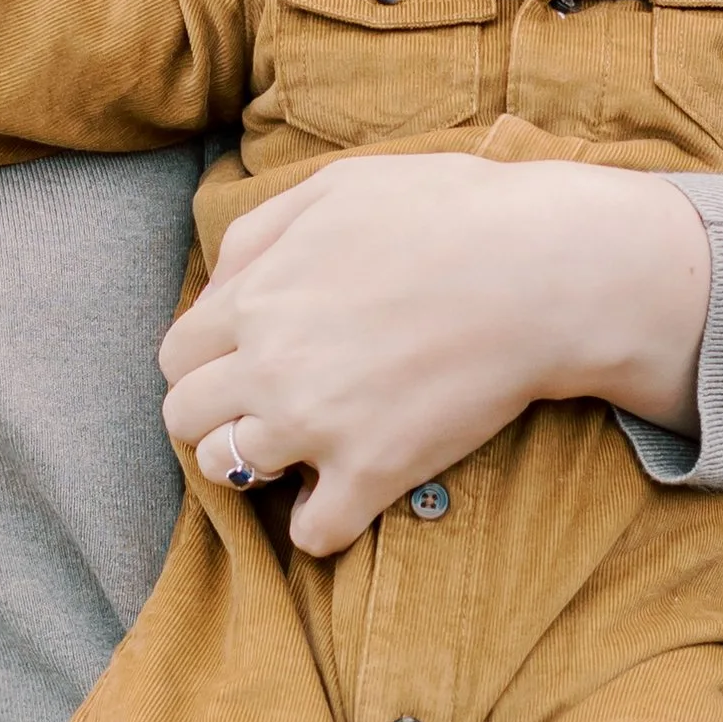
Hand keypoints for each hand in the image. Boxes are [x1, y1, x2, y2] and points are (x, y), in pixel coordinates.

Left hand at [160, 154, 711, 556]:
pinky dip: (320, 523)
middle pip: (185, 418)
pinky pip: (312, 533)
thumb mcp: (337, 188)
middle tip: (262, 406)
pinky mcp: (374, 472)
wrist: (545, 270)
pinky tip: (343, 495)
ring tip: (300, 446)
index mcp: (256, 297)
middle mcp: (270, 366)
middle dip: (215, 412)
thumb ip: (261, 232)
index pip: (178, 353)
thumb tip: (217, 283)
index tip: (242, 361)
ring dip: (257, 464)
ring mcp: (317, 425)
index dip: (206, 359)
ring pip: (228, 473)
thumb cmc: (450, 213)